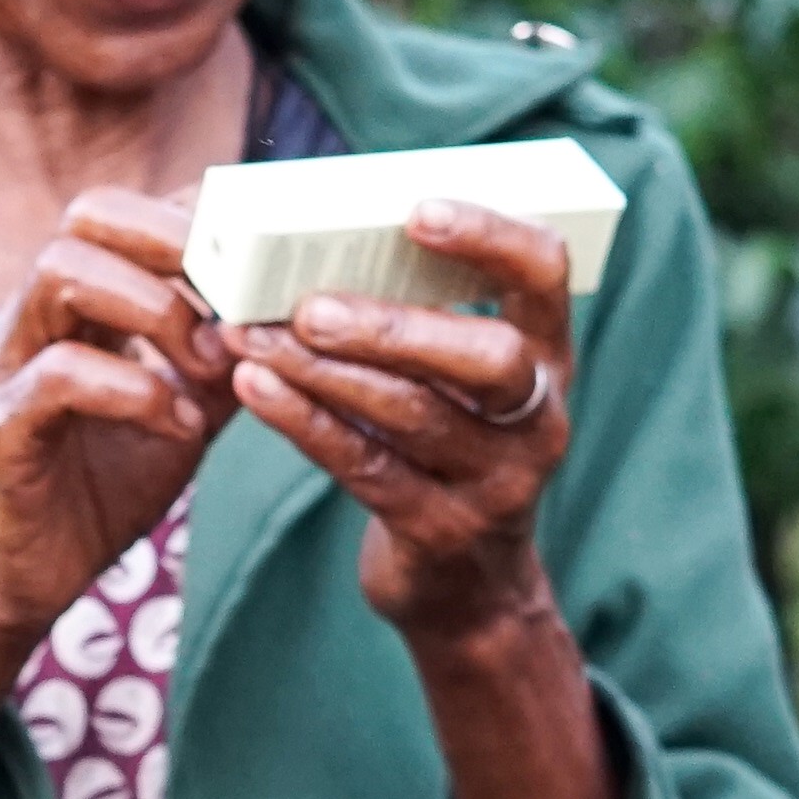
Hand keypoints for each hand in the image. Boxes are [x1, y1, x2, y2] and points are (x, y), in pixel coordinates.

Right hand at [0, 190, 229, 798]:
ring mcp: (10, 368)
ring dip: (157, 308)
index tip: (263, 258)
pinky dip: (136, 390)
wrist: (30, 582)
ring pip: (63, 272)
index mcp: (79, 305)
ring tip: (212, 363)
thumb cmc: (103, 486)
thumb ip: (228, 359)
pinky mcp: (1, 431)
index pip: (131, 210)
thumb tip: (301, 315)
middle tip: (240, 294)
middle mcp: (36, 320)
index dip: (199, 216)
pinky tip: (182, 427)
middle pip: (88, 215)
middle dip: (176, 239)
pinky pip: (59, 376)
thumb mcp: (188, 410)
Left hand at [230, 199, 623, 798]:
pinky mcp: (441, 531)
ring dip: (324, 372)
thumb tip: (317, 227)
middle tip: (310, 303)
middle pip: (486, 357)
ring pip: (411, 414)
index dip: (490, 236)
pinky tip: (253, 385)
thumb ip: (421, 316)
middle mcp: (539, 418)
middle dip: (395, 324)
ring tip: (251, 334)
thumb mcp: (458, 385)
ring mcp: (497, 482)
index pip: (546, 275)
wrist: (465, 590)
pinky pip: (367, 469)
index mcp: (546, 358)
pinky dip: (304, 424)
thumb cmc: (443, 450)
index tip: (416, 208)